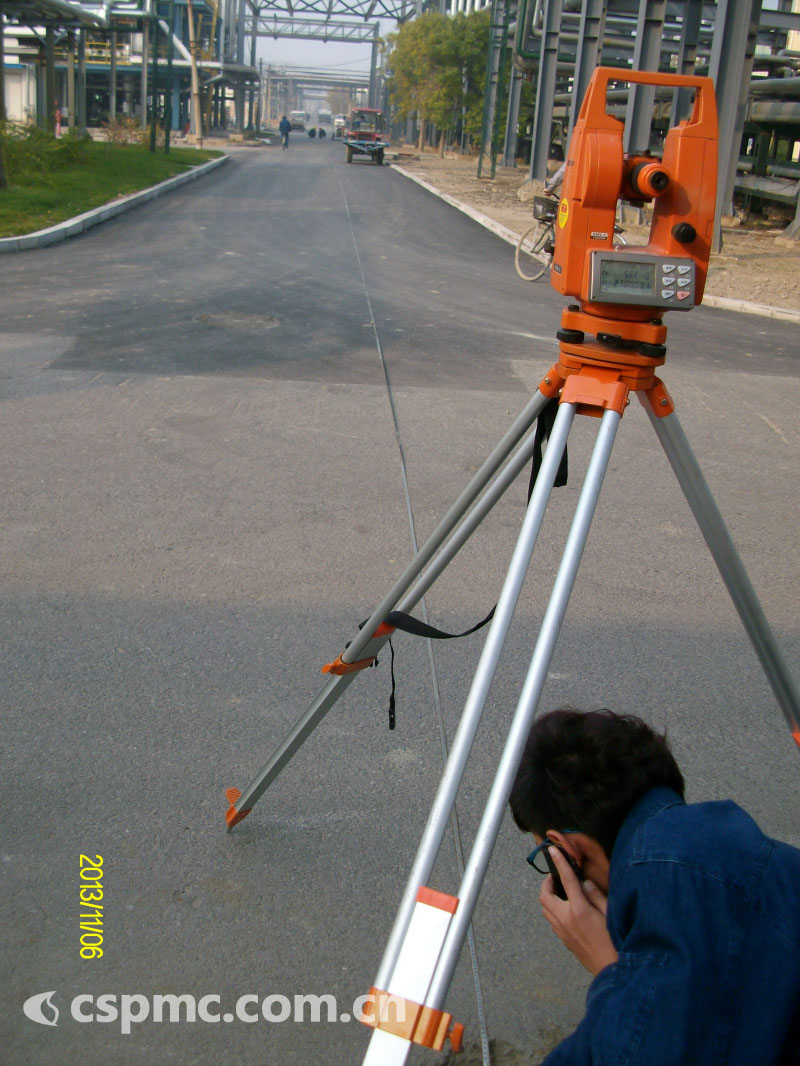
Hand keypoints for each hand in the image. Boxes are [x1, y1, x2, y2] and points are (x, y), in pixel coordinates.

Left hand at [539, 846, 618, 976]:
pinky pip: (551, 920)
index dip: (559, 862)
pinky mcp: (564, 940)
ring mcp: (563, 931)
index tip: (553, 850)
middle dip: (546, 883)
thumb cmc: (615, 941)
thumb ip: (595, 895)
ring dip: (548, 897)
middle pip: (544, 896)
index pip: (566, 880)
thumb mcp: (610, 913)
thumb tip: (583, 883)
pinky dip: (552, 909)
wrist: (612, 970)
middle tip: (555, 877)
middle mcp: (566, 919)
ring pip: (545, 909)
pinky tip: (566, 909)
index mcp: (579, 910)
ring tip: (560, 891)